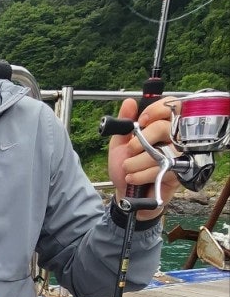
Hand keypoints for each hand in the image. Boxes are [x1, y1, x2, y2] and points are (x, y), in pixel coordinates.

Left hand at [107, 96, 178, 220]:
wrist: (125, 194)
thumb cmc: (125, 168)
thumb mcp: (119, 143)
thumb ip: (123, 123)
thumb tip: (129, 101)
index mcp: (159, 127)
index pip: (170, 106)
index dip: (155, 111)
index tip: (139, 122)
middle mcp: (172, 139)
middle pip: (165, 127)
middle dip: (142, 139)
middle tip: (130, 150)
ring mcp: (178, 156)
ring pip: (162, 151)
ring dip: (138, 161)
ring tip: (128, 169)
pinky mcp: (178, 174)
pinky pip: (162, 169)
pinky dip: (142, 174)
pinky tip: (133, 178)